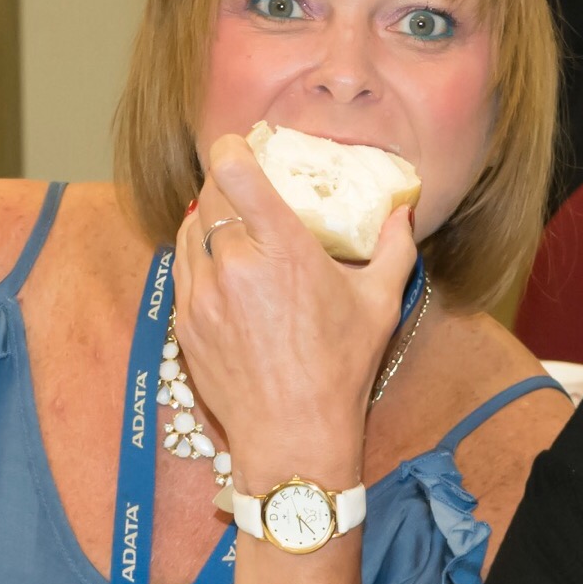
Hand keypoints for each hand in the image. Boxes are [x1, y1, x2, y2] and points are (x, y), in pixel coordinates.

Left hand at [174, 133, 418, 491]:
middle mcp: (234, 264)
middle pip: (210, 194)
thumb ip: (393, 249)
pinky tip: (221, 267)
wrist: (292, 435)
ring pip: (189, 229)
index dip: (233, 149)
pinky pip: (181, 268)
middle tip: (248, 188)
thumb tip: (401, 211)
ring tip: (234, 228)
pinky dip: (197, 257)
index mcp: (282, 249)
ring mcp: (202, 293)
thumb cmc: (339, 371)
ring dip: (209, 219)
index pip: (235, 171)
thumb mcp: (379, 305)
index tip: (245, 148)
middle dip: (227, 185)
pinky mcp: (184, 321)